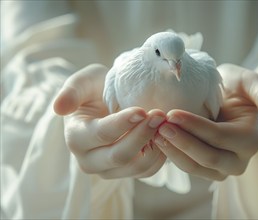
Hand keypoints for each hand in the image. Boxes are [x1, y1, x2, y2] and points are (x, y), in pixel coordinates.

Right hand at [53, 64, 166, 178]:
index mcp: (76, 138)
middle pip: (119, 156)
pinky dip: (160, 155)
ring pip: (135, 167)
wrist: (106, 104)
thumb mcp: (83, 83)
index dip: (122, 123)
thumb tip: (58, 108)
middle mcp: (89, 160)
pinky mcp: (127, 173)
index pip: (100, 135)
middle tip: (159, 115)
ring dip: (155, 146)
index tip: (142, 110)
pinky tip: (164, 135)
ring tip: (164, 123)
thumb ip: (71, 92)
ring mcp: (109, 170)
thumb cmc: (95, 91)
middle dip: (142, 135)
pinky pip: (147, 171)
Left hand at [154, 63, 257, 180]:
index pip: (219, 136)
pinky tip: (157, 140)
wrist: (226, 101)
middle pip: (207, 157)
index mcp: (249, 140)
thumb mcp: (250, 82)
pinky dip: (172, 155)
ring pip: (195, 167)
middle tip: (159, 126)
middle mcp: (237, 160)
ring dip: (173, 151)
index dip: (195, 126)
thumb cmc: (236, 89)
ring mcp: (221, 169)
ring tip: (154, 133)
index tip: (172, 113)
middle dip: (182, 142)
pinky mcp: (206, 170)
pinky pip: (188, 166)